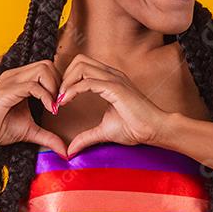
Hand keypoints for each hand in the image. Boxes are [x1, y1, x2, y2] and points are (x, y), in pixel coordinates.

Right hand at [0, 60, 68, 157]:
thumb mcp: (29, 132)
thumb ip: (48, 137)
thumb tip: (65, 151)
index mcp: (20, 80)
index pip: (48, 69)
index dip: (59, 84)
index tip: (62, 104)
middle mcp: (16, 75)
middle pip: (48, 64)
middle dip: (60, 83)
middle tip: (60, 103)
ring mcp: (10, 81)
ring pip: (43, 70)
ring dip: (54, 88)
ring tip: (54, 107)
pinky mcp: (6, 91)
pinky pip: (32, 86)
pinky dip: (45, 97)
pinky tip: (49, 110)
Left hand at [53, 53, 173, 157]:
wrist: (154, 129)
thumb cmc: (136, 128)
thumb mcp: (104, 132)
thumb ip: (86, 138)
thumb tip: (71, 150)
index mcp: (109, 80)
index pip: (82, 67)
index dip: (67, 80)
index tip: (59, 100)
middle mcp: (111, 75)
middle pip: (79, 60)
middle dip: (64, 77)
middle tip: (58, 97)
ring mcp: (113, 79)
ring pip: (81, 66)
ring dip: (66, 82)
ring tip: (61, 100)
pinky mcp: (115, 87)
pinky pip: (87, 82)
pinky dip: (72, 91)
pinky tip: (66, 102)